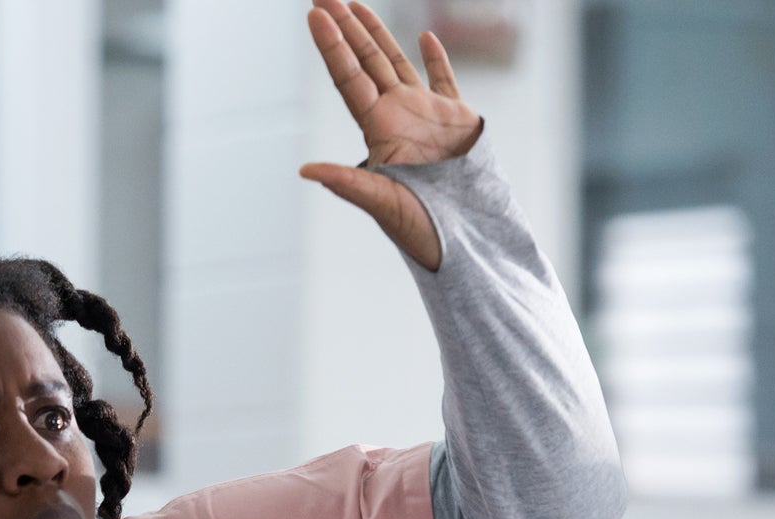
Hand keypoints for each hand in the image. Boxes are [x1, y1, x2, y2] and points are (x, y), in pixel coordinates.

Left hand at [300, 0, 481, 269]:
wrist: (469, 240)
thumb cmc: (423, 230)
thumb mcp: (383, 205)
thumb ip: (348, 183)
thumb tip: (305, 170)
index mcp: (378, 131)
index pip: (348, 78)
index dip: (332, 46)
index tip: (314, 14)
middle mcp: (396, 118)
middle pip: (364, 62)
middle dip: (344, 29)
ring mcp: (425, 117)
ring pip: (395, 64)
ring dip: (375, 35)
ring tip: (355, 5)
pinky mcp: (456, 122)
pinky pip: (444, 83)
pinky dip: (436, 61)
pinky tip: (426, 39)